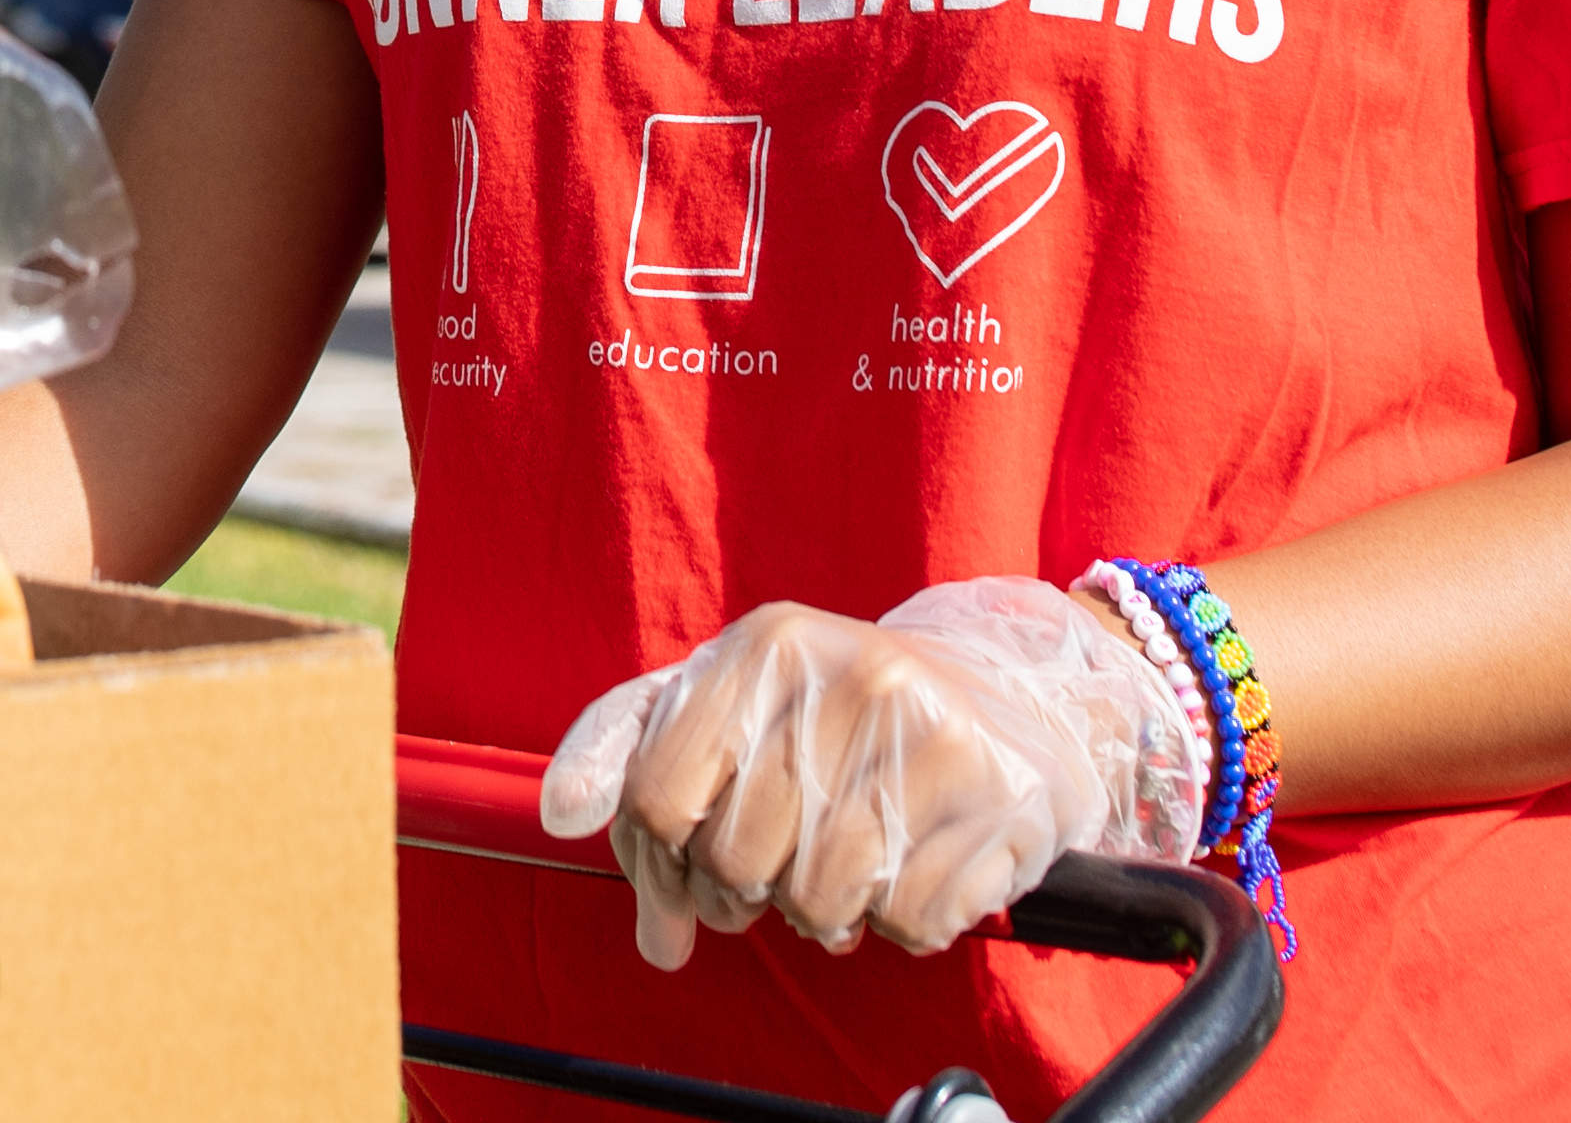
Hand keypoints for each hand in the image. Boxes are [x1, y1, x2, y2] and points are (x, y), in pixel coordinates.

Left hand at [532, 581, 1211, 969]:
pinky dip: (898, 924)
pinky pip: (904, 925)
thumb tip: (558, 815)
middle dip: (741, 897)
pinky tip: (910, 867)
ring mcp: (930, 736)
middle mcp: (848, 676)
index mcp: (766, 645)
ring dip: (823, 916)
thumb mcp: (730, 700)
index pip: (657, 799)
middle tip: (773, 876)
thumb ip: (629, 746)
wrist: (1012, 699)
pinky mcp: (1001, 801)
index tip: (682, 879)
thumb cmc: (839, 716)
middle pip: (733, 862)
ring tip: (843, 869)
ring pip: (816, 906)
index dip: (658, 867)